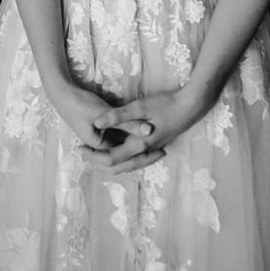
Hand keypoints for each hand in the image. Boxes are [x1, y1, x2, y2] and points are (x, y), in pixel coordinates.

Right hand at [52, 80, 153, 150]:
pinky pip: (118, 135)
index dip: (144, 155)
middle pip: (125, 153)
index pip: (126, 156)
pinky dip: (129, 134)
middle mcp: (100, 145)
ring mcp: (99, 136)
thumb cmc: (80, 103)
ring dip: (137, 143)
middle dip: (142, 154)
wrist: (61, 93)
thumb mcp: (105, 113)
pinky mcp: (100, 127)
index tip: (161, 149)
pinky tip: (141, 128)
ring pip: (123, 144)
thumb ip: (127, 122)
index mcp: (100, 146)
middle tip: (162, 150)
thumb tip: (150, 131)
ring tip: (156, 142)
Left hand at [81, 87, 205, 174]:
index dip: (92, 156)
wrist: (191, 106)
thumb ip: (118, 116)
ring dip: (110, 159)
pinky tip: (117, 145)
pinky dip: (122, 155)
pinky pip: (134, 156)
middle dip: (98, 161)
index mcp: (139, 145)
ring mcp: (151, 148)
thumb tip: (97, 123)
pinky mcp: (155, 143)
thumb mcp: (139, 107)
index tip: (79, 148)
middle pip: (117, 166)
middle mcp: (144, 151)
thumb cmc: (166, 104)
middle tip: (82, 152)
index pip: (110, 159)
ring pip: (127, 163)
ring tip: (94, 151)